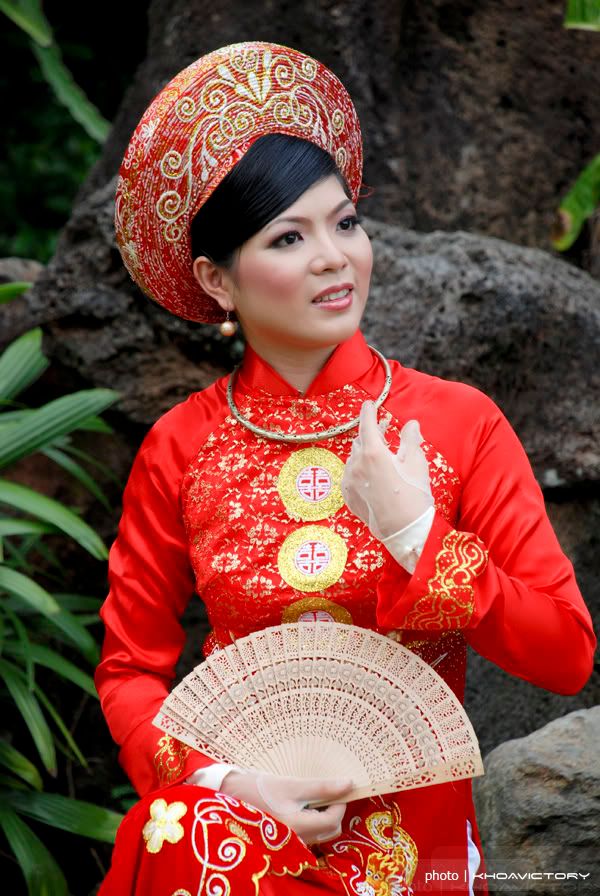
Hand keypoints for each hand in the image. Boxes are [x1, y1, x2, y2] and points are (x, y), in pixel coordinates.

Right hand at [220, 771, 352, 844]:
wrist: (228, 797)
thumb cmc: (259, 789)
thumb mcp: (291, 785)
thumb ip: (321, 787)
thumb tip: (348, 784)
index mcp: (299, 828)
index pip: (333, 820)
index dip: (341, 801)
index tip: (340, 785)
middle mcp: (297, 840)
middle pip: (329, 829)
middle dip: (333, 809)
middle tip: (327, 789)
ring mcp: (290, 841)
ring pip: (320, 831)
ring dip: (323, 813)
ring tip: (312, 794)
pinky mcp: (284, 838)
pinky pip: (308, 831)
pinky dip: (311, 818)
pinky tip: (302, 802)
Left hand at [341, 400, 432, 538]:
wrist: (406, 531)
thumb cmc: (414, 495)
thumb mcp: (417, 463)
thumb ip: (411, 438)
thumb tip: (411, 424)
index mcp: (373, 453)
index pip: (366, 424)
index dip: (368, 411)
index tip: (370, 404)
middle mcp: (356, 465)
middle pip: (361, 441)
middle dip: (371, 432)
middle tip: (382, 428)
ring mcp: (349, 482)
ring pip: (354, 458)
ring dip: (365, 451)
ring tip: (379, 452)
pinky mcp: (348, 496)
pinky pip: (351, 475)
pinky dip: (359, 469)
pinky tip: (371, 472)